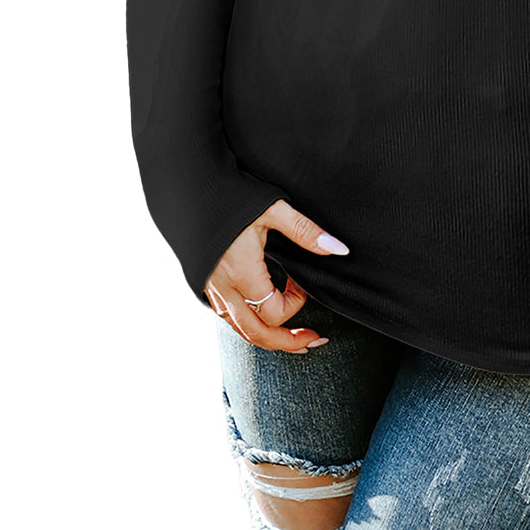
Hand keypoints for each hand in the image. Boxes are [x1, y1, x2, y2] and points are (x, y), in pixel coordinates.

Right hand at [205, 198, 349, 352]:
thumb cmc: (232, 195)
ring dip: (267, 338)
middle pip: (256, 334)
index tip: (302, 282)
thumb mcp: (273, 209)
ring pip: (239, 330)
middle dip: (287, 343)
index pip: (275, 312)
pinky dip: (247, 324)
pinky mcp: (204, 284)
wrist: (190, 186)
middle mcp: (223, 288)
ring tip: (292, 341)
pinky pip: (226, 317)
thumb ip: (305, 231)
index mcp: (242, 273)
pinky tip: (261, 318)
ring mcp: (210, 289)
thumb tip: (338, 249)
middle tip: (313, 342)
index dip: (296, 303)